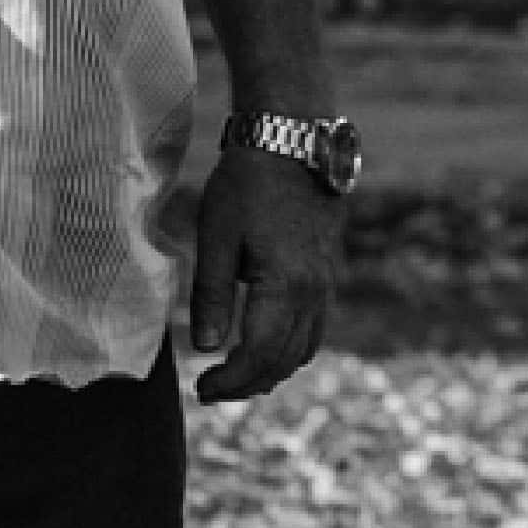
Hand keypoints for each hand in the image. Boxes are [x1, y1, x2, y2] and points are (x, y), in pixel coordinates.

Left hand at [188, 124, 344, 405]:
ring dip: (271, 370)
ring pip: (305, 349)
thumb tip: (206, 349)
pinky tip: (265, 343)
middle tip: (211, 389)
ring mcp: (326, 282)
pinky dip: (290, 349)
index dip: (230, 382)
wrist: (294, 138)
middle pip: (284, 361)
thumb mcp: (216, 235)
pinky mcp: (328, 272)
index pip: (259, 356)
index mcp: (285, 285)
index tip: (200, 390)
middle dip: (247, 384)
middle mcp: (314, 291)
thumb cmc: (248, 182)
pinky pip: (315, 328)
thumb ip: (212, 295)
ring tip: (235, 373)